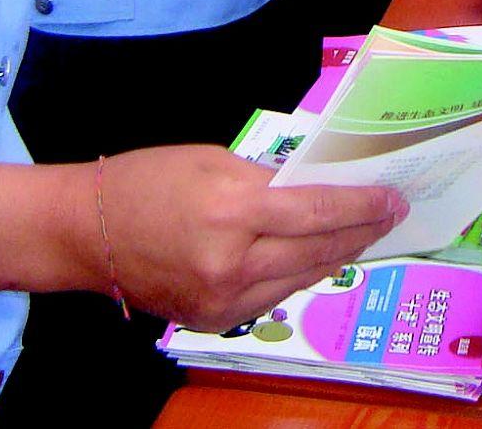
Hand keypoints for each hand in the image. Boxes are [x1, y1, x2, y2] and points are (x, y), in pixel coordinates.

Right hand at [94, 147, 404, 332]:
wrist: (88, 231)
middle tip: (392, 214)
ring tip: (365, 234)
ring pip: (301, 277)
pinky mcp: (213, 320)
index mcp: (231, 210)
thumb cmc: (149, 181)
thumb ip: (268, 181)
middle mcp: (231, 263)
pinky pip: (274, 296)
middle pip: (317, 249)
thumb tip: (317, 192)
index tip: (394, 197)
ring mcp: (222, 300)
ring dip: (337, 255)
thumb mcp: (214, 161)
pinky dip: (300, 274)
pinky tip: (320, 257)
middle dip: (361, 230)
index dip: (361, 205)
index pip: (316, 211)